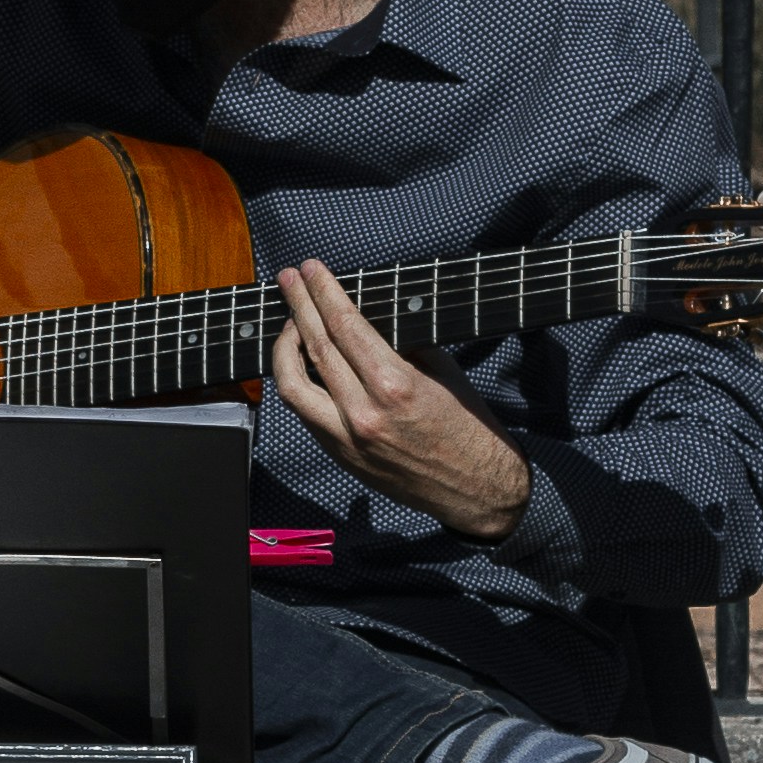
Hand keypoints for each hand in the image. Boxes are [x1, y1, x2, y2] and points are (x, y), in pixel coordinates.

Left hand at [269, 258, 532, 540]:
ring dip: (284, 347)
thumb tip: (369, 316)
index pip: (346, 326)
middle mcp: (365, 413)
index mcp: (396, 386)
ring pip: (292, 385)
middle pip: (315, 347)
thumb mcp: (445, 373)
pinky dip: (299, 382)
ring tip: (289, 322)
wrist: (478, 492)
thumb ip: (404, 344)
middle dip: (298, 306)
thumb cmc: (470, 428)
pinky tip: (303, 363)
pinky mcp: (342, 456)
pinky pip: (306, 412)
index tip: (310, 270)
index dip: (323, 292)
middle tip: (289, 279)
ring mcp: (348, 439)